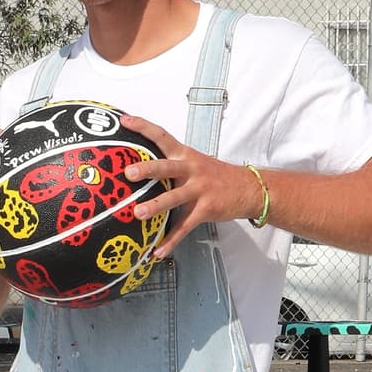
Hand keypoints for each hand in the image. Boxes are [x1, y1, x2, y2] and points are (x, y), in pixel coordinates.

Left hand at [119, 114, 263, 258]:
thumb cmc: (212, 174)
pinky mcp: (205, 209)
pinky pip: (185, 227)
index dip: (142, 126)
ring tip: (138, 214)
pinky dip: (171, 241)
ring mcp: (199, 189)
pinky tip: (157, 251)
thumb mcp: (193, 161)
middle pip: (166, 167)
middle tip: (128, 173)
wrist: (248, 188)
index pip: (161, 135)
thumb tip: (137, 162)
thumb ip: (169, 160)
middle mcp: (190, 169)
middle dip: (148, 169)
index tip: (123, 119)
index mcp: (184, 154)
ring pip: (174, 198)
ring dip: (156, 207)